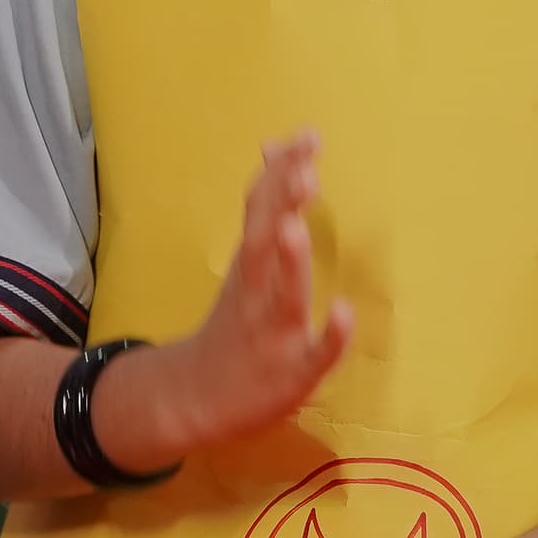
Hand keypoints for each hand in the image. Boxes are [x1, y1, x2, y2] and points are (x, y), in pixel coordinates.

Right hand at [133, 135, 352, 461]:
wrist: (193, 399)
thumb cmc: (234, 321)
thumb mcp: (243, 261)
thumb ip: (264, 206)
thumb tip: (274, 146)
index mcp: (249, 265)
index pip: (261, 211)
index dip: (281, 175)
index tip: (306, 137)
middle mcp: (257, 293)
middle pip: (265, 244)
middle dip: (282, 207)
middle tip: (304, 169)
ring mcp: (273, 334)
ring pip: (283, 295)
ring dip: (291, 263)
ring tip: (297, 227)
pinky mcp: (292, 375)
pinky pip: (314, 357)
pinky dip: (329, 337)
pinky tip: (344, 313)